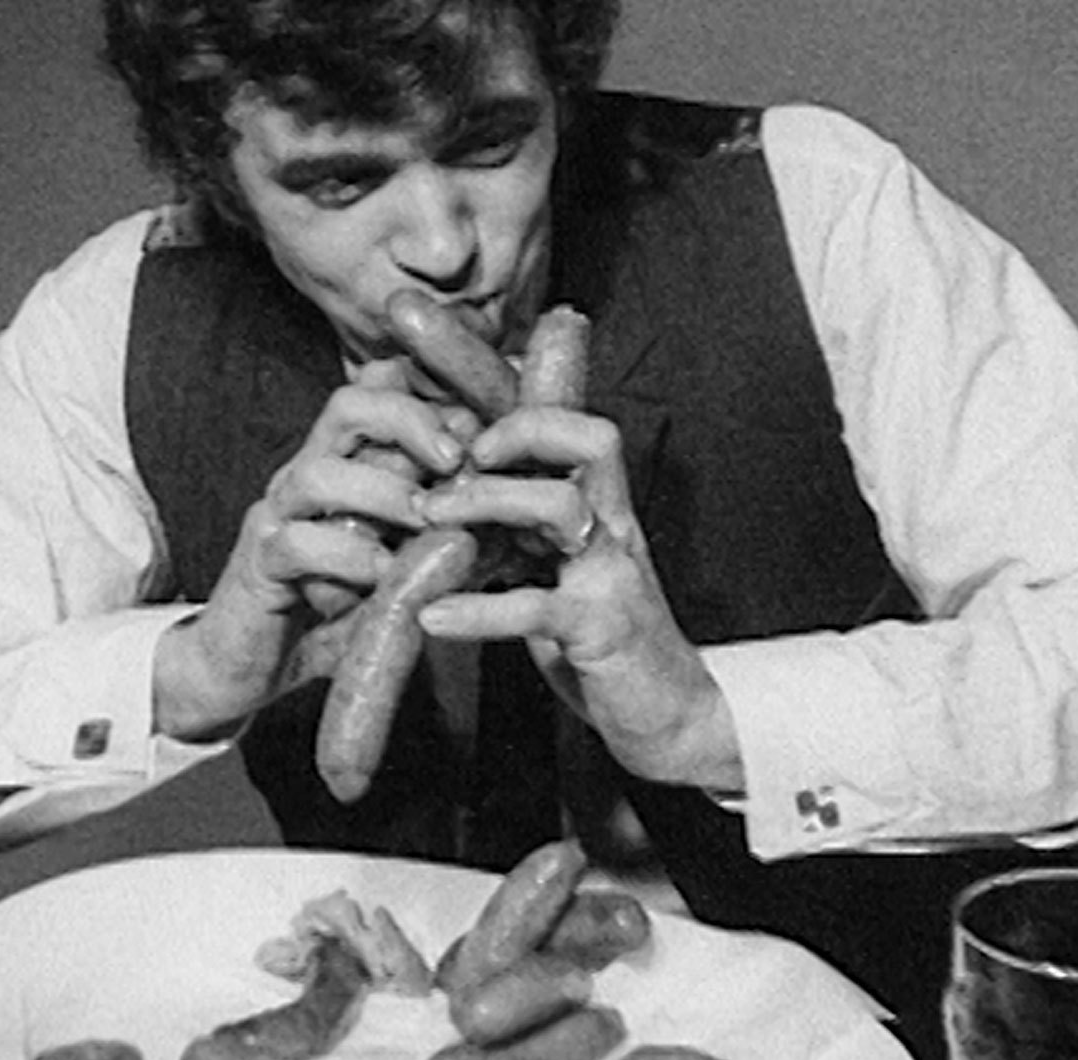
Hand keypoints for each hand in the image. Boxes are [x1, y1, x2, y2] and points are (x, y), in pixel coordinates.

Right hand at [151, 359, 470, 738]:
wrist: (247, 668)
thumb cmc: (331, 614)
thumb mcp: (395, 568)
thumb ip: (434, 536)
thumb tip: (504, 517)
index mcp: (343, 465)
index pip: (379, 394)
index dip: (432, 397)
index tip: (483, 428)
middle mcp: (306, 477)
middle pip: (348, 405)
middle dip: (409, 420)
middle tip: (456, 460)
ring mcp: (277, 516)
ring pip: (319, 473)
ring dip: (383, 494)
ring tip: (423, 524)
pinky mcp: (257, 566)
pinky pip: (296, 544)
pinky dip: (347, 557)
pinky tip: (381, 578)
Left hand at [397, 308, 742, 792]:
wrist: (667, 715)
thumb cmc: (596, 634)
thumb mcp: (547, 561)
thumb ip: (506, 519)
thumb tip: (437, 480)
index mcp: (593, 498)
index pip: (551, 411)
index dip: (485, 365)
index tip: (411, 326)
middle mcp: (611, 521)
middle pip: (585, 434)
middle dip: (514, 427)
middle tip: (448, 456)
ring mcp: (613, 572)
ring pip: (560, 506)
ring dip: (488, 504)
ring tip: (431, 519)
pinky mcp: (603, 629)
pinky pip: (539, 606)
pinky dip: (481, 610)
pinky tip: (432, 615)